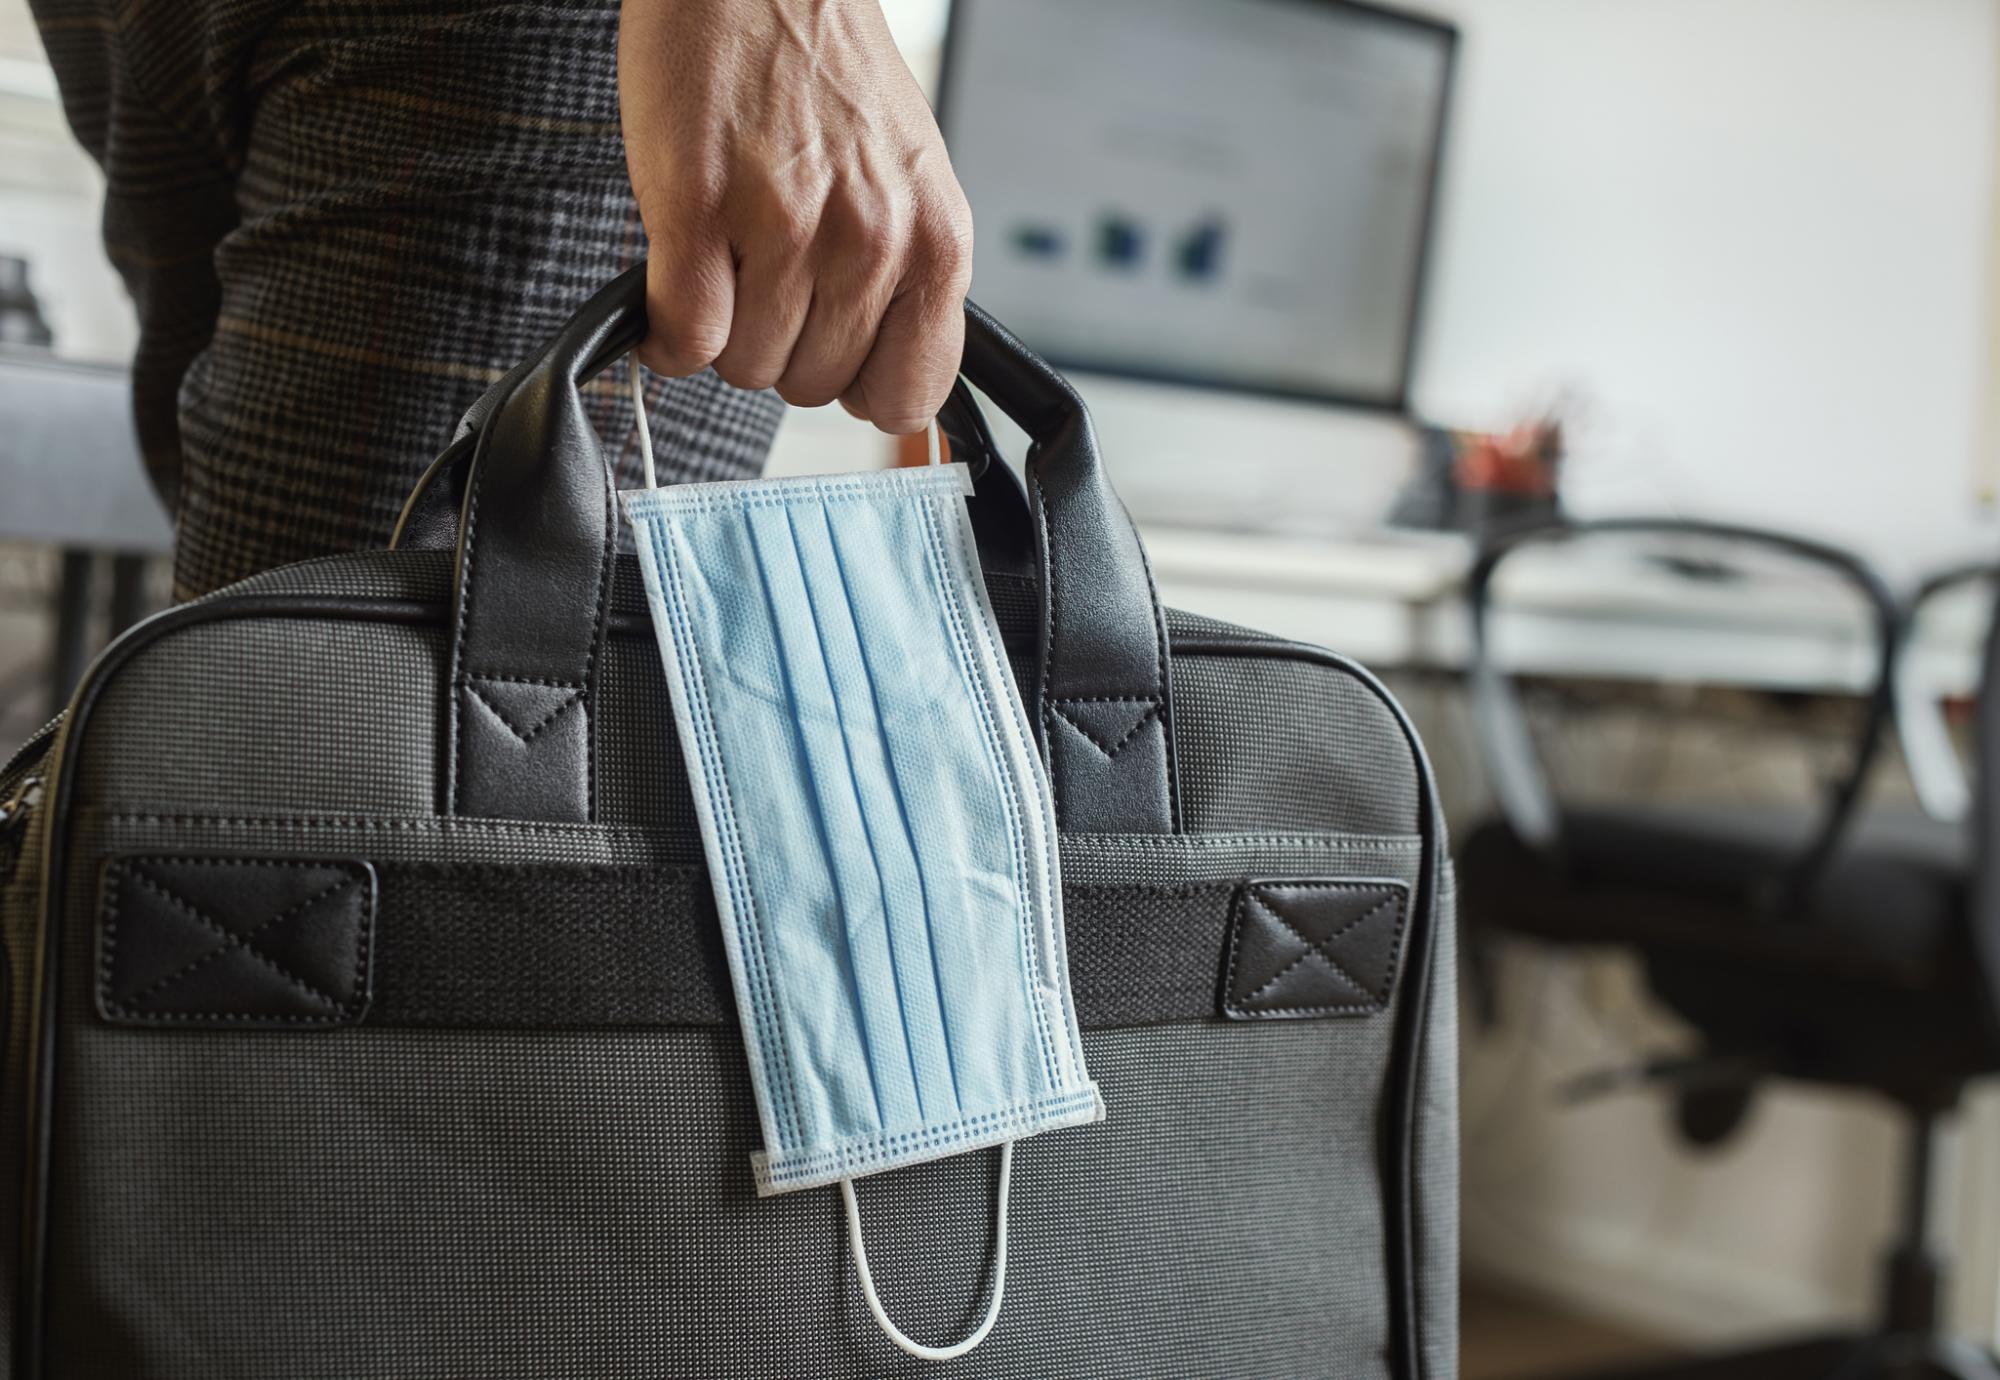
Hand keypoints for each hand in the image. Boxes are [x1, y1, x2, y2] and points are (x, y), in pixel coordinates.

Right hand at [619, 0, 972, 432]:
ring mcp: (786, 227)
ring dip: (723, 328)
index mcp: (936, 241)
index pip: (907, 395)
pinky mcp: (700, 208)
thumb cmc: (827, 76)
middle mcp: (872, 241)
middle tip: (767, 275)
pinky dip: (665, 331)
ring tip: (727, 254)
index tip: (833, 357)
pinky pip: (684, 335)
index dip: (859, 385)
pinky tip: (673, 280)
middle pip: (812, 387)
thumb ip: (906, 281)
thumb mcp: (909, 184)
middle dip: (781, 345)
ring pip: (744, 366)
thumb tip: (886, 390)